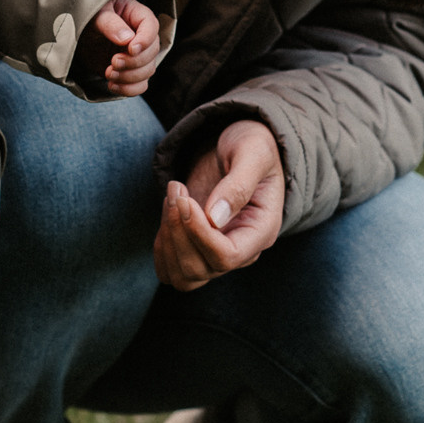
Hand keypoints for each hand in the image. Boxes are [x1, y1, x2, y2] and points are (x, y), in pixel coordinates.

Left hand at [91, 0, 162, 96]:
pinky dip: (128, 89)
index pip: (151, 26)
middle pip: (152, 52)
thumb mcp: (96, 15)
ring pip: (148, 71)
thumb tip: (128, 39)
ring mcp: (138, 56)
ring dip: (129, 77)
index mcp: (137, 16)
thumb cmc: (88, 17)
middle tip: (113, 62)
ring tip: (109, 74)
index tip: (130, 49)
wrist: (77, 34)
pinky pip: (140, 85)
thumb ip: (110, 24)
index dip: (145, 40)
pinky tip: (112, 85)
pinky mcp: (129, 72)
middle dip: (134, 62)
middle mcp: (142, 36)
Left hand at [153, 119, 284, 290]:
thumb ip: (238, 184)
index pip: (226, 256)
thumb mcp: (252, 153)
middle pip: (200, 268)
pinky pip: (171, 270)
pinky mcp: (197, 250)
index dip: (198, 232)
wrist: (239, 147)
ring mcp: (217, 254)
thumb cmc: (252, 146)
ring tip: (172, 198)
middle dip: (178, 230)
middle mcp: (242, 250)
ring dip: (167, 240)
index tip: (185, 198)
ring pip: (183, 276)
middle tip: (176, 189)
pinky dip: (161, 248)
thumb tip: (215, 218)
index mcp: (261, 230)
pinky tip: (167, 214)